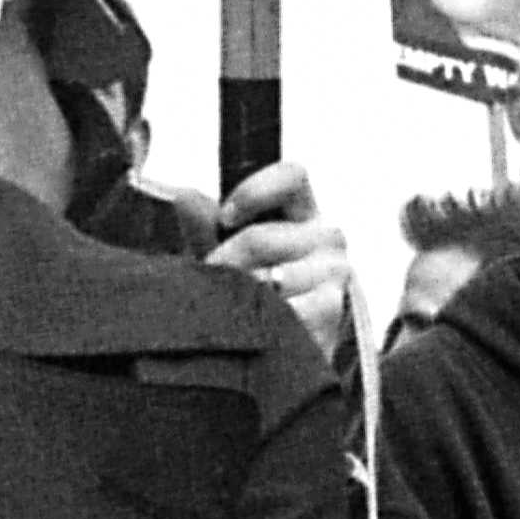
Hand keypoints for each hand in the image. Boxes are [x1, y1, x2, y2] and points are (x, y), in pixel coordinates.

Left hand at [202, 156, 346, 338]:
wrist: (283, 343)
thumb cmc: (254, 288)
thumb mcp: (226, 253)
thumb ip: (206, 225)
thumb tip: (185, 196)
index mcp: (302, 211)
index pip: (291, 175)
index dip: (254, 191)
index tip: (225, 217)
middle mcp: (326, 235)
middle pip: (261, 237)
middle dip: (225, 264)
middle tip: (214, 283)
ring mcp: (334, 271)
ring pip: (268, 276)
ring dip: (239, 297)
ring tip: (234, 308)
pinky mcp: (332, 306)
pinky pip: (284, 309)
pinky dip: (261, 322)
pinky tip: (259, 328)